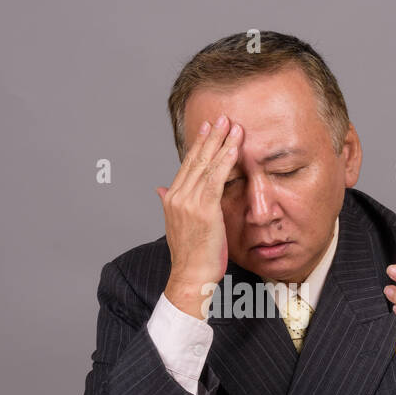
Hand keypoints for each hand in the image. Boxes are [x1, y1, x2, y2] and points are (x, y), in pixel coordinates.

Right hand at [156, 115, 244, 318]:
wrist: (190, 276)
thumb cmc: (189, 256)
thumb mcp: (176, 226)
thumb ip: (170, 204)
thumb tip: (160, 190)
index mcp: (171, 199)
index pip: (187, 166)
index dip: (198, 145)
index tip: (206, 128)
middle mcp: (177, 197)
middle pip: (196, 160)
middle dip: (210, 137)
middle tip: (221, 117)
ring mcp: (189, 202)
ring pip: (207, 165)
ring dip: (221, 143)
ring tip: (232, 126)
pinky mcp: (203, 209)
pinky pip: (216, 178)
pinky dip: (226, 160)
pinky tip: (234, 147)